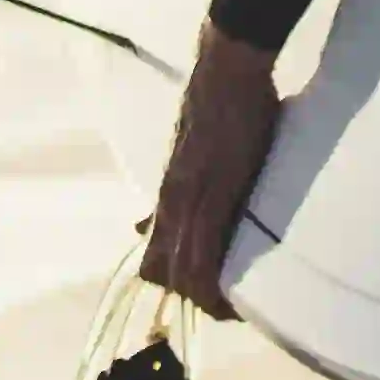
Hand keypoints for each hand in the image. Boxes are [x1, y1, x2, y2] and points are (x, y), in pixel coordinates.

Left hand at [141, 25, 280, 312]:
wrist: (229, 71)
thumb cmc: (221, 108)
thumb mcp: (187, 157)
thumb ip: (170, 198)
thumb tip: (142, 228)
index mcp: (168, 198)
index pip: (153, 263)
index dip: (176, 287)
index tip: (207, 299)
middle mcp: (171, 203)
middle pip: (162, 274)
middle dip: (193, 299)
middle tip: (228, 308)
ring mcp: (189, 199)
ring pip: (182, 270)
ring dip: (207, 297)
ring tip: (237, 308)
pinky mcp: (213, 192)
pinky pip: (204, 251)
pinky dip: (214, 281)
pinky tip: (235, 295)